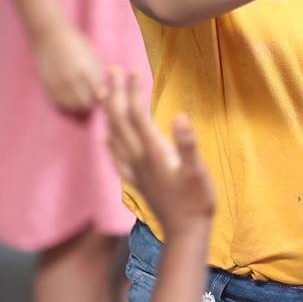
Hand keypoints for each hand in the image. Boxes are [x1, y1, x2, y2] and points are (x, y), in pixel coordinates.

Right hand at [33, 22, 102, 115]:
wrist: (51, 36)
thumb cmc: (76, 43)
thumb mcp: (92, 56)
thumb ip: (96, 74)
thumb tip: (102, 91)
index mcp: (87, 71)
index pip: (98, 95)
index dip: (101, 98)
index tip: (102, 96)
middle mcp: (72, 80)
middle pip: (85, 104)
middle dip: (90, 105)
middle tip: (92, 101)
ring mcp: (58, 84)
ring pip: (71, 107)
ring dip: (78, 107)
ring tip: (81, 101)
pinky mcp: (48, 86)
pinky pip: (58, 104)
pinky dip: (65, 106)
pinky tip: (70, 100)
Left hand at [102, 68, 215, 236]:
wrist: (185, 232)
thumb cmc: (197, 199)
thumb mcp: (198, 170)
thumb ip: (187, 144)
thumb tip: (180, 116)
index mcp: (153, 151)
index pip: (138, 114)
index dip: (134, 90)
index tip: (135, 69)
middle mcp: (138, 158)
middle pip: (120, 121)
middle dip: (116, 94)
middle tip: (112, 70)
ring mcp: (134, 170)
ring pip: (113, 135)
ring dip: (108, 112)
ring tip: (104, 92)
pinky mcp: (135, 180)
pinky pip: (114, 156)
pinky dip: (108, 140)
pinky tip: (106, 136)